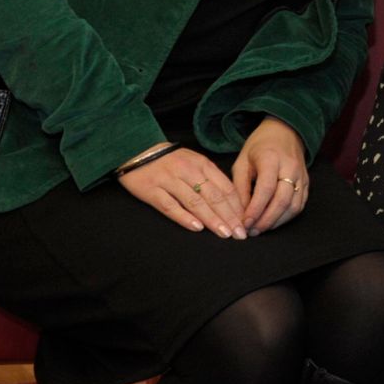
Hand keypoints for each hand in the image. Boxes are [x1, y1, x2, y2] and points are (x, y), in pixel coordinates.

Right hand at [117, 143, 246, 238]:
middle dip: (229, 216)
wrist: (137, 150)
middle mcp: (188, 171)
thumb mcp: (194, 162)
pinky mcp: (151, 190)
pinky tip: (196, 228)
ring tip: (224, 233)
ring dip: (212, 219)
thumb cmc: (171, 160)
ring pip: (195, 202)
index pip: (225, 187)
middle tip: (240, 234)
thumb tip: (232, 200)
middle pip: (213, 196)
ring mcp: (169, 180)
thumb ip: (211, 178)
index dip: (237, 206)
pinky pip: (170, 206)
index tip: (246, 221)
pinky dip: (184, 217)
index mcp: (202, 164)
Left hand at [232, 117, 309, 233]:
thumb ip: (239, 187)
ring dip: (276, 222)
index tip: (244, 223)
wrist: (285, 131)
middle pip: (282, 200)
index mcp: (271, 158)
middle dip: (266, 220)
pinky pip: (299, 205)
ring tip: (260, 229)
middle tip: (251, 231)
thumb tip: (238, 214)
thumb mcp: (242, 161)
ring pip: (293, 206)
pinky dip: (286, 217)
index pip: (266, 189)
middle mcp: (290, 167)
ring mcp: (301, 175)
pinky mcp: (307, 182)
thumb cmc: (259, 147)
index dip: (255, 209)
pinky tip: (273, 222)